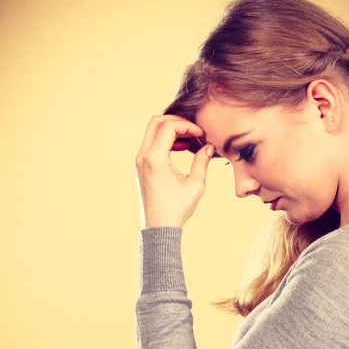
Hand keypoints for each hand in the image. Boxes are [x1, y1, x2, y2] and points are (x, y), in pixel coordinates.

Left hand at [134, 114, 213, 228]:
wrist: (158, 227)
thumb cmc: (176, 209)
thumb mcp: (195, 185)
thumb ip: (202, 162)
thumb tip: (208, 146)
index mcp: (155, 159)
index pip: (168, 127)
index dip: (187, 126)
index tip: (201, 135)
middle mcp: (143, 157)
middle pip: (156, 122)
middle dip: (177, 122)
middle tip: (193, 131)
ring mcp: (139, 161)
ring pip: (152, 131)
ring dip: (170, 130)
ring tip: (188, 140)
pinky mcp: (140, 166)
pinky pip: (150, 143)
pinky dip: (164, 140)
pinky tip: (180, 148)